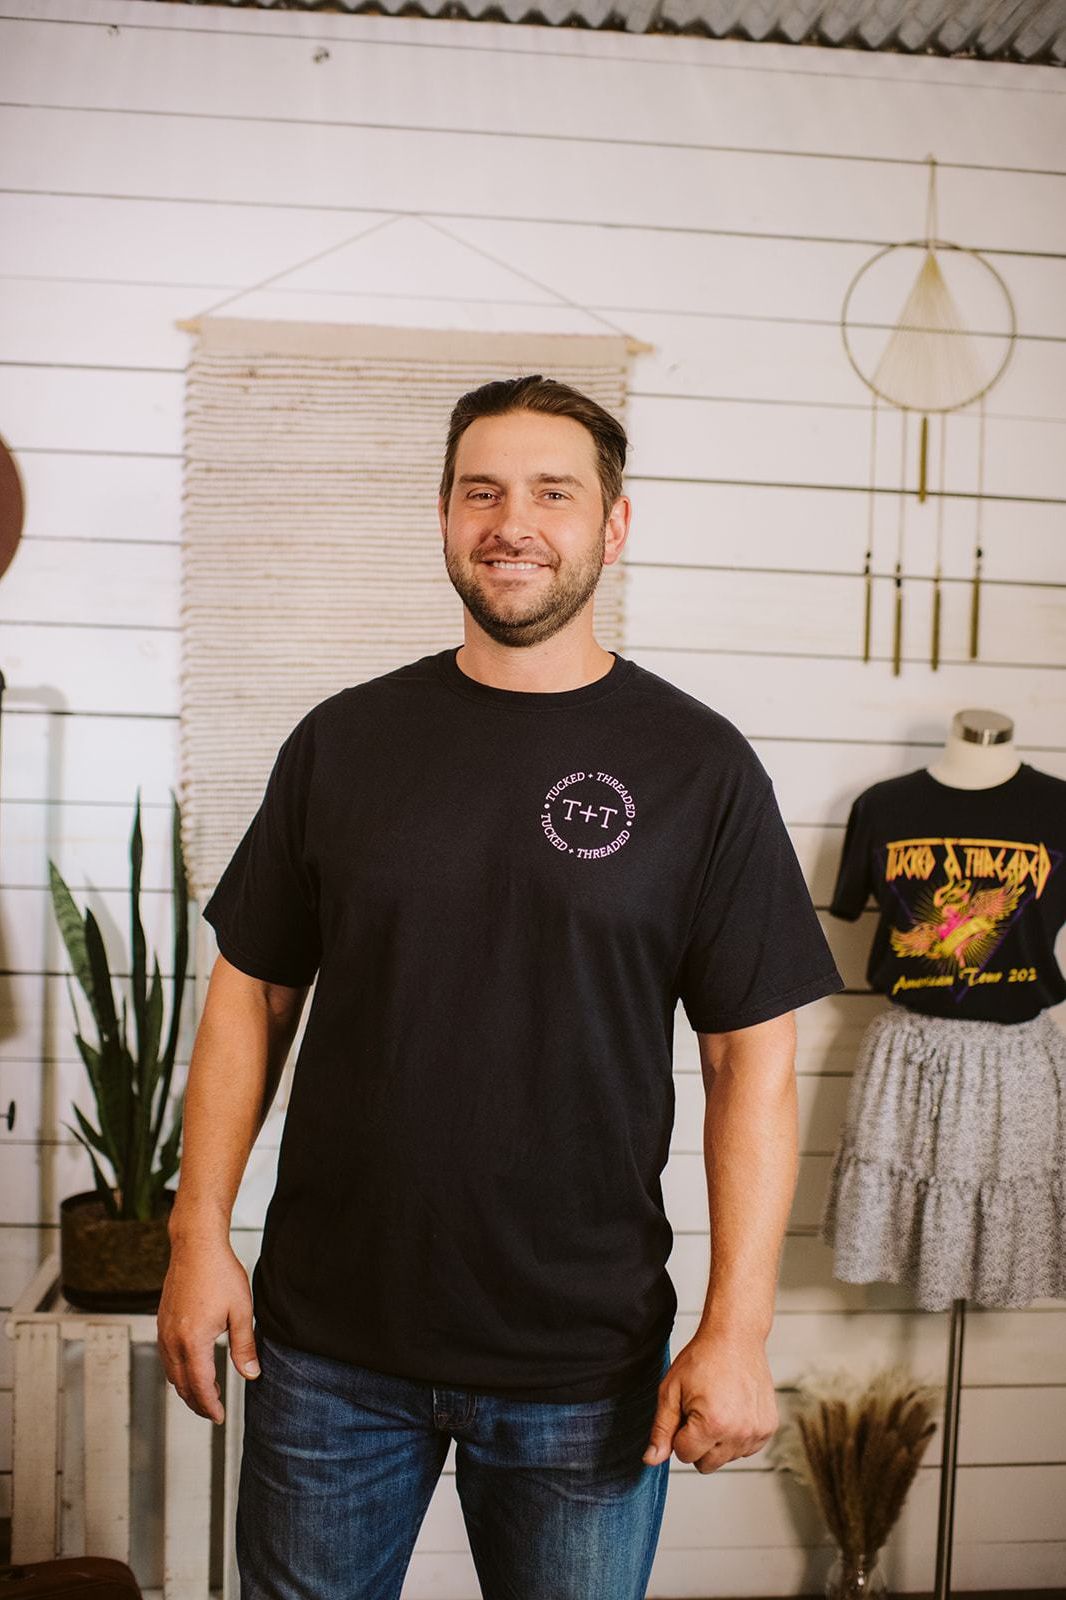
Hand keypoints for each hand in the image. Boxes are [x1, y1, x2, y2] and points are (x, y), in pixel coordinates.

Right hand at [156, 1234, 260, 1423]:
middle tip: (213, 1411)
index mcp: (193, 1341)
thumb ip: (244, 1347)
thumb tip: (251, 1375)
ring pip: (171, 1373)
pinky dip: (179, 1371)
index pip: (200, 1386)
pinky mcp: (162, 1322)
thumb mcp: (241, 1311)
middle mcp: (172, 1340)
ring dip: (187, 1388)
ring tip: (208, 1392)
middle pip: (182, 1385)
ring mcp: (164, 1331)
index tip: (220, 1416)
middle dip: (197, 1402)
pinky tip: (194, 1367)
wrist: (196, 1245)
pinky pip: (167, 1357)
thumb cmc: (219, 1272)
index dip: (210, 1405)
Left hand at [642, 1327, 777, 1472]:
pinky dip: (736, 1436)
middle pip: (706, 1464)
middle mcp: (739, 1433)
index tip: (685, 1410)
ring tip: (718, 1407)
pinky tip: (733, 1410)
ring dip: (718, 1440)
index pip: (684, 1455)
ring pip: (725, 1458)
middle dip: (697, 1443)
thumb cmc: (702, 1359)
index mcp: (712, 1425)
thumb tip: (651, 1460)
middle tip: (700, 1410)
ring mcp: (757, 1432)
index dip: (679, 1433)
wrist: (736, 1337)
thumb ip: (661, 1429)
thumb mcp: (671, 1390)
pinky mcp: (769, 1428)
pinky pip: (745, 1450)